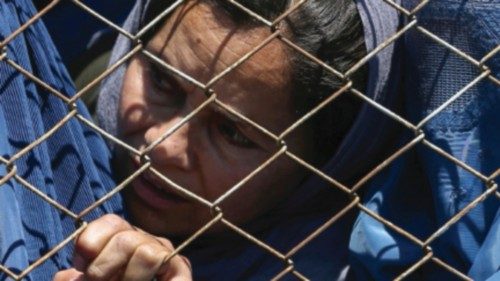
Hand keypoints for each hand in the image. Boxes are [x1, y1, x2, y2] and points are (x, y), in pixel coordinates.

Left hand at [53, 214, 191, 280]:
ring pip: (146, 253)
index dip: (90, 242)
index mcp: (122, 239)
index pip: (111, 223)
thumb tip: (65, 277)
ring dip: (129, 278)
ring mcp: (166, 255)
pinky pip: (169, 267)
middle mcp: (146, 241)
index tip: (80, 267)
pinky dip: (149, 279)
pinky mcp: (181, 271)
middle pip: (125, 238)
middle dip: (103, 268)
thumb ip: (74, 280)